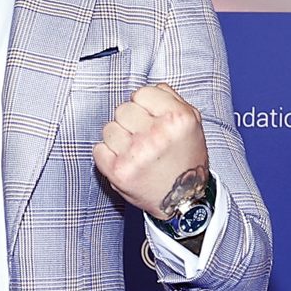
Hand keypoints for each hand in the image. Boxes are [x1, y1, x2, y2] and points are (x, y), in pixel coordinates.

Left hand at [93, 82, 208, 219]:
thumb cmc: (186, 159)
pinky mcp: (119, 172)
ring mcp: (136, 154)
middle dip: (130, 122)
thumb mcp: (192, 124)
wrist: (184, 201)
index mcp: (178, 119)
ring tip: (134, 152)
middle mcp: (157, 134)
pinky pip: (97, 149)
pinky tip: (124, 162)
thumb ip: (171, 99)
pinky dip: (107, 155)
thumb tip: (148, 89)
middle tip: (142, 139)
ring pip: (108, 128)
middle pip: (122, 109)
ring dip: (118, 139)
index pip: (141, 93)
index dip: (143, 106)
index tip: (150, 120)